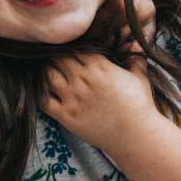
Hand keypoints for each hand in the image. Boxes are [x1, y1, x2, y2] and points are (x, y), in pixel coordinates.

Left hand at [43, 53, 157, 152]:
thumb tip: (134, 44)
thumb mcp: (140, 77)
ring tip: (48, 73)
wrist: (137, 136)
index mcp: (99, 67)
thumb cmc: (140, 106)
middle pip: (58, 58)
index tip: (68, 49)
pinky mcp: (66, 115)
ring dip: (46, 72)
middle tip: (53, 59)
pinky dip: (40, 93)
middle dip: (55, 57)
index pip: (74, 47)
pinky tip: (43, 92)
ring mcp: (73, 97)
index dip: (70, 47)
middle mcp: (83, 80)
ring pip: (47, 76)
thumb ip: (135, 58)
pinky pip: (43, 100)